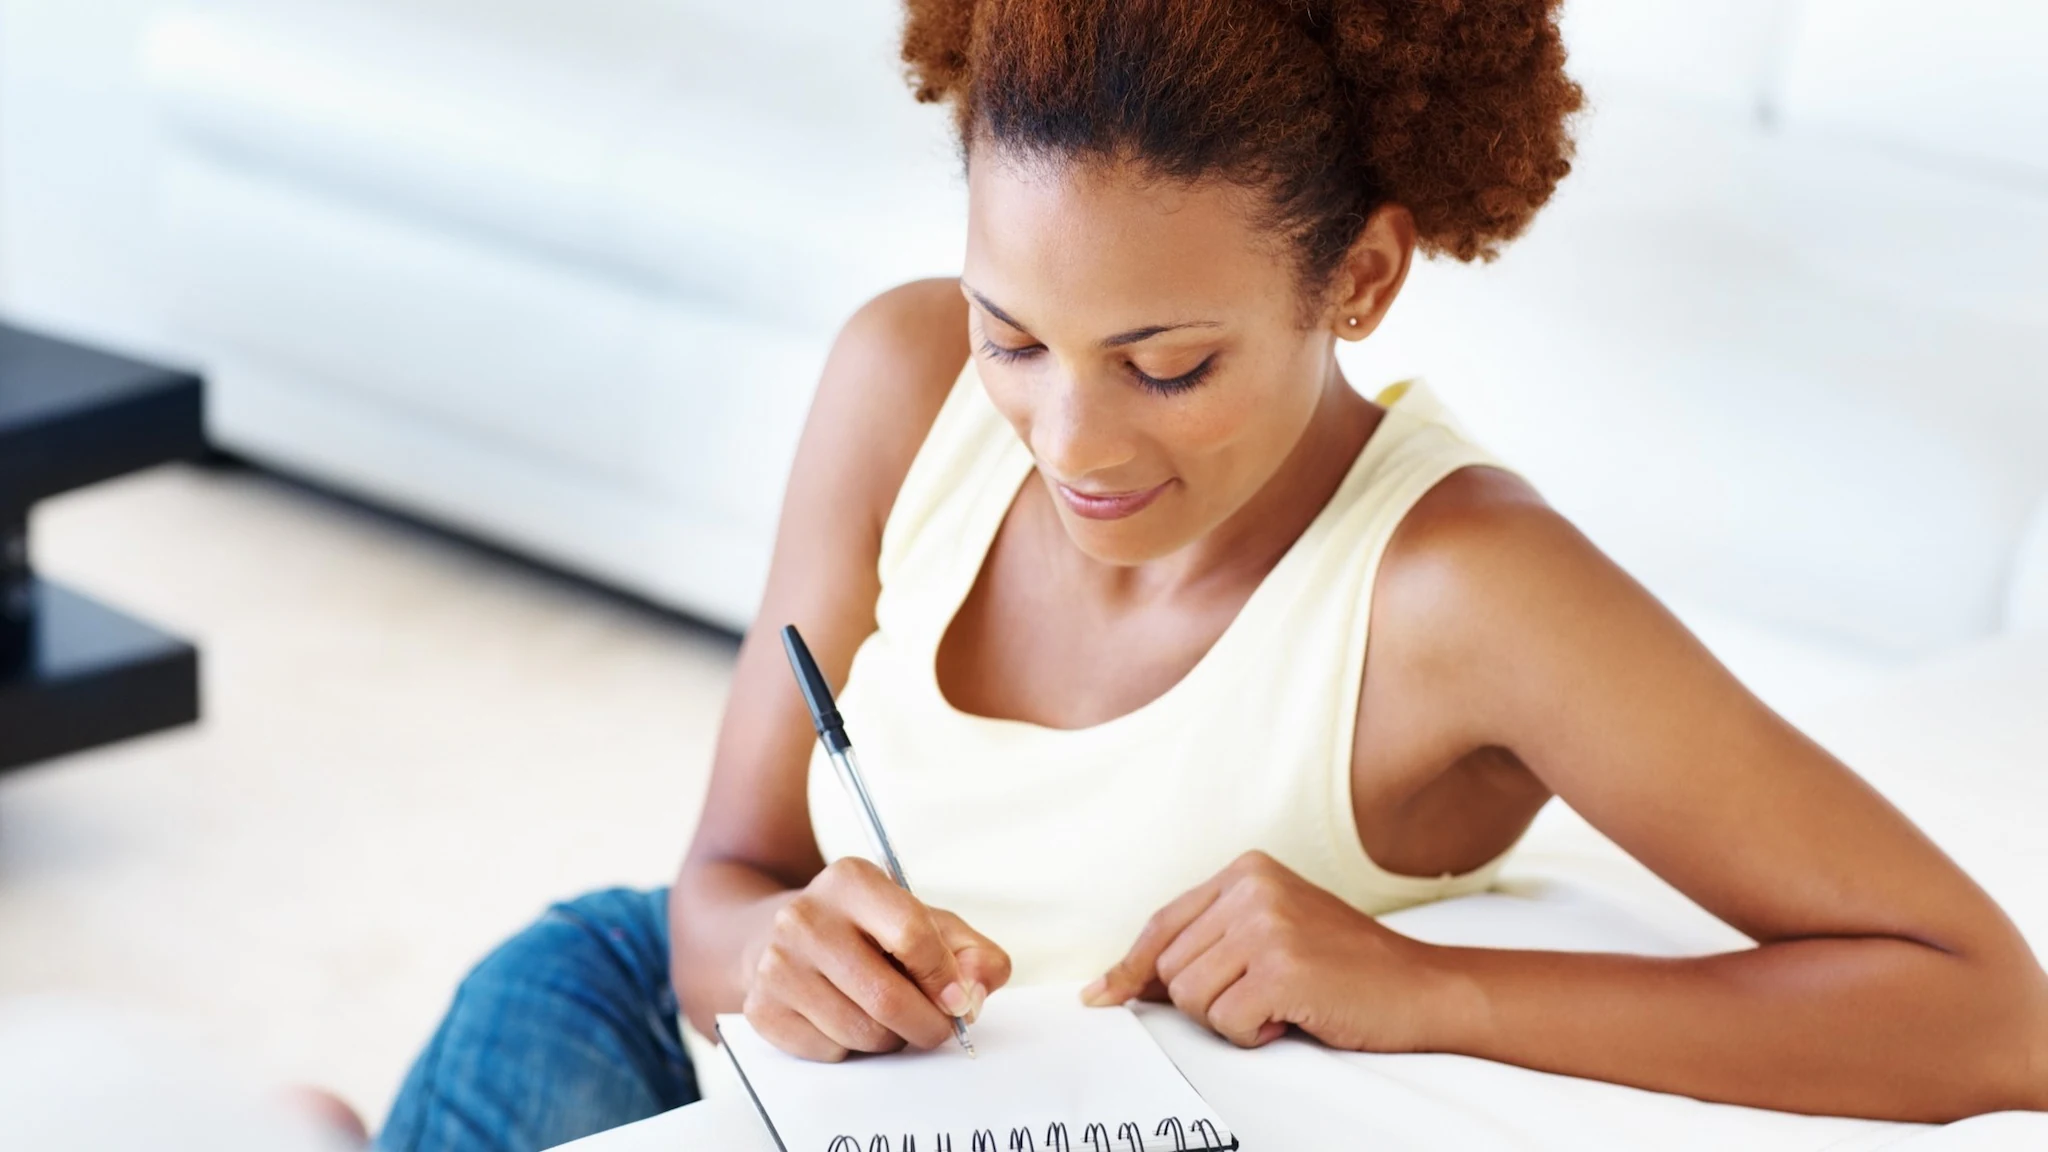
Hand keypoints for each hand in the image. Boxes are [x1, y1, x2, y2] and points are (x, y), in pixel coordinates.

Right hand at [743, 857, 1011, 1060]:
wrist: (784, 937)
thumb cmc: (869, 932)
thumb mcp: (927, 922)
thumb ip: (971, 953)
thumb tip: (972, 994)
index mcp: (852, 880)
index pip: (913, 935)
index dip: (945, 978)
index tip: (959, 1000)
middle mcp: (806, 916)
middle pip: (886, 997)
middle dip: (926, 1025)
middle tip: (937, 1027)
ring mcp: (777, 964)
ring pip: (860, 1033)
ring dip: (890, 1039)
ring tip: (887, 1016)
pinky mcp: (761, 1008)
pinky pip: (829, 1052)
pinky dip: (852, 1049)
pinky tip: (847, 1019)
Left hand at [1082, 850, 1446, 1051]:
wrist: (1421, 988)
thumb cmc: (1347, 968)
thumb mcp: (1272, 931)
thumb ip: (1209, 942)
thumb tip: (1128, 981)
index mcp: (1246, 871)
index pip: (1163, 923)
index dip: (1130, 967)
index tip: (1104, 995)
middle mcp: (1252, 888)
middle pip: (1170, 967)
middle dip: (1205, 1001)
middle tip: (1262, 999)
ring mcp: (1266, 925)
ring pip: (1189, 997)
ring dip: (1230, 1019)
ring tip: (1279, 1005)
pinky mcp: (1280, 968)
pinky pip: (1225, 1022)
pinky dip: (1253, 1035)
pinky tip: (1290, 1018)